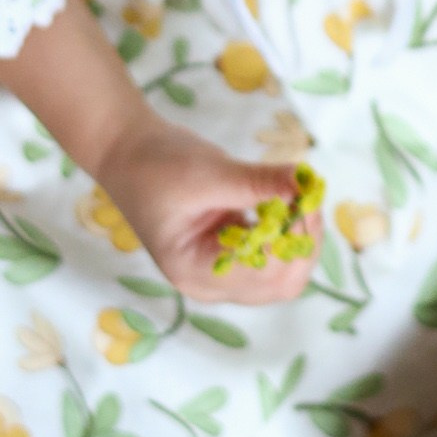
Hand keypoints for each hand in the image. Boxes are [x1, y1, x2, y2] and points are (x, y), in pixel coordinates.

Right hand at [101, 109, 317, 305]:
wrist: (129, 153)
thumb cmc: (157, 164)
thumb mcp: (209, 172)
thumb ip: (259, 183)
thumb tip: (307, 182)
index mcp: (197, 272)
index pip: (267, 274)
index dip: (295, 236)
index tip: (307, 194)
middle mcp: (210, 284)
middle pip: (281, 283)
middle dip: (302, 240)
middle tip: (306, 193)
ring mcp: (221, 272)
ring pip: (283, 272)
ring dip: (298, 235)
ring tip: (295, 194)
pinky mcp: (230, 254)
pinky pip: (272, 254)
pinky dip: (286, 229)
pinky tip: (282, 199)